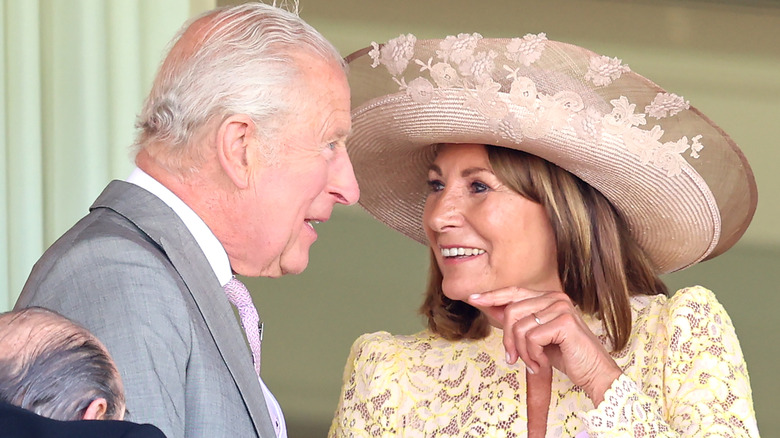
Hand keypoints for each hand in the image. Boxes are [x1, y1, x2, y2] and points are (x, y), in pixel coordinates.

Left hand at [468, 287, 621, 404]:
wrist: (594, 374)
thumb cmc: (566, 356)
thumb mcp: (536, 337)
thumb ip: (518, 323)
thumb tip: (491, 309)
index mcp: (549, 297)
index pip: (515, 292)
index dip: (493, 295)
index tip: (473, 298)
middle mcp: (556, 297)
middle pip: (512, 311)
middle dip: (508, 339)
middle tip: (513, 359)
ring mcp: (561, 307)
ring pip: (519, 327)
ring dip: (522, 352)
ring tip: (534, 363)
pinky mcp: (564, 322)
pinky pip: (531, 338)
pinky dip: (533, 356)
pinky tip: (543, 363)